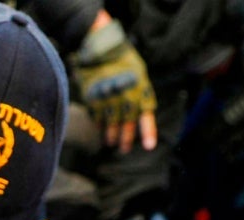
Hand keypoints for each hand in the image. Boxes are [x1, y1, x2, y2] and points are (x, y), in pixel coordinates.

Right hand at [73, 19, 158, 151]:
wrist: (102, 46)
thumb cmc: (123, 59)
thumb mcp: (138, 72)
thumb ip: (140, 93)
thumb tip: (140, 113)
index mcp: (140, 89)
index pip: (146, 115)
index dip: (147, 132)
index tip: (148, 146)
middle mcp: (126, 95)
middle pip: (127, 123)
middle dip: (125, 138)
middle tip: (123, 149)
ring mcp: (109, 97)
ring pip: (111, 123)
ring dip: (111, 134)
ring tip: (110, 141)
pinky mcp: (94, 97)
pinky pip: (97, 116)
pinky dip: (98, 123)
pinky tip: (99, 126)